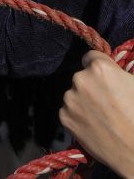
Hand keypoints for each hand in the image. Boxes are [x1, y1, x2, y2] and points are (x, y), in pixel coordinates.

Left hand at [60, 51, 133, 173]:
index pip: (91, 57)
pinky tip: (95, 125)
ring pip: (75, 94)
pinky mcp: (64, 117)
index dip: (100, 67)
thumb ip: (118, 73)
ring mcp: (70, 99)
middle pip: (82, 77)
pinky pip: (69, 111)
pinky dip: (79, 116)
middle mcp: (80, 79)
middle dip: (92, 85)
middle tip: (109, 102)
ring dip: (84, 101)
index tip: (106, 78)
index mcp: (100, 68)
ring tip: (103, 117)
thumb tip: (112, 70)